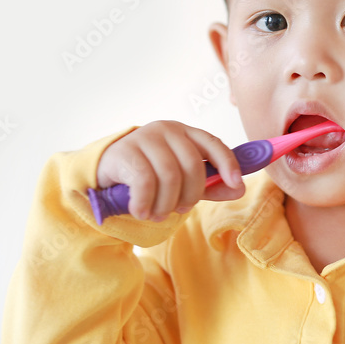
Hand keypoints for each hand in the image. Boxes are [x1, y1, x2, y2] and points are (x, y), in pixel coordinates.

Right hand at [96, 121, 244, 220]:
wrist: (105, 172)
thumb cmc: (149, 175)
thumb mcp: (182, 181)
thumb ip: (210, 185)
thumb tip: (239, 189)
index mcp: (186, 133)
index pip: (213, 144)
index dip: (228, 163)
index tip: (237, 184)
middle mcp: (167, 130)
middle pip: (193, 165)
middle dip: (191, 195)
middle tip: (181, 210)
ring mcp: (145, 137)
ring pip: (170, 176)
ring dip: (166, 204)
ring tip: (158, 214)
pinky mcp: (125, 151)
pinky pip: (145, 182)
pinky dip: (146, 203)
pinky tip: (141, 212)